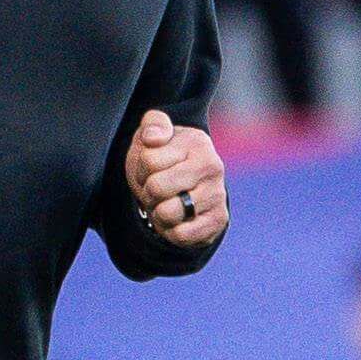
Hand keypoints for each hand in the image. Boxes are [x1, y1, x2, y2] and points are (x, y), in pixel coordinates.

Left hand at [123, 109, 225, 246]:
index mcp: (197, 143)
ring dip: (158, 213)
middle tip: (157, 189)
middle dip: (148, 191)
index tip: (152, 169)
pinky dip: (171, 231)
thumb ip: (153, 124)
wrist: (186, 189)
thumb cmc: (165, 160)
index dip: (142, 168)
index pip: (149, 160)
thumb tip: (153, 138)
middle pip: (156, 187)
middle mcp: (213, 167)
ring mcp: (218, 195)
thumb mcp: (155, 135)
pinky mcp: (218, 222)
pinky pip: (181, 235)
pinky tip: (176, 220)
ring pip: (167, 213)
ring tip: (167, 204)